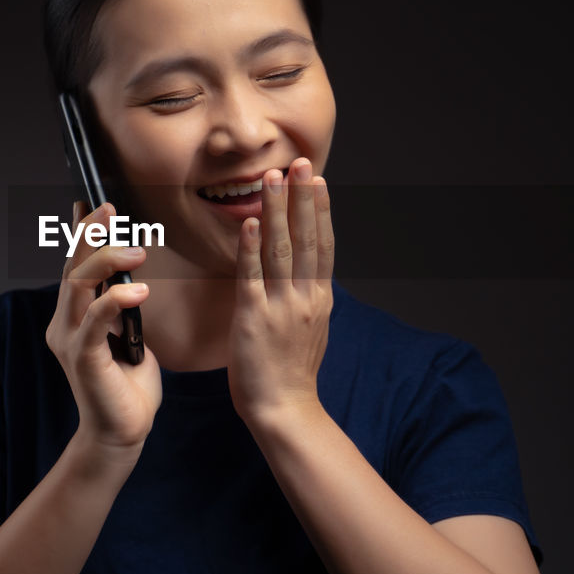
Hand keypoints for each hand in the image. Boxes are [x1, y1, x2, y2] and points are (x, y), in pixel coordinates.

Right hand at [45, 201, 162, 454]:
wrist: (123, 433)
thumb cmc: (128, 386)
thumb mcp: (129, 336)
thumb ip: (123, 308)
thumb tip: (130, 279)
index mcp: (73, 317)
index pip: (74, 266)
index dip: (79, 232)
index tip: (90, 202)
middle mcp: (64, 324)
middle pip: (71, 267)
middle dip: (89, 233)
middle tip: (110, 210)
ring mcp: (70, 341)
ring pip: (77, 286)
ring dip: (106, 261)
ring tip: (137, 250)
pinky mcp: (83, 359)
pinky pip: (94, 321)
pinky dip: (115, 300)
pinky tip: (138, 291)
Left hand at [228, 158, 333, 426]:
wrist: (285, 411)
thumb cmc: (292, 375)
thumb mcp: (312, 331)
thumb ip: (309, 300)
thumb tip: (310, 277)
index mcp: (320, 299)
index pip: (323, 244)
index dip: (320, 209)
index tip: (317, 180)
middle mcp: (306, 297)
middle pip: (307, 237)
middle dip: (303, 197)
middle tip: (299, 162)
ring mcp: (281, 306)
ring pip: (281, 248)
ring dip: (277, 210)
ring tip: (273, 177)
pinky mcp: (255, 318)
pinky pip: (253, 276)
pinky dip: (252, 247)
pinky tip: (250, 221)